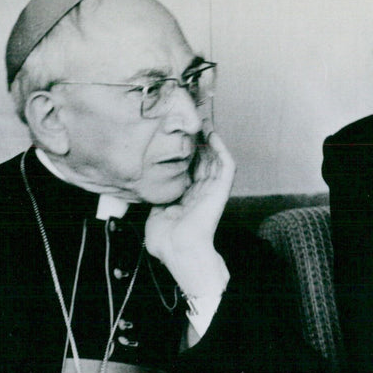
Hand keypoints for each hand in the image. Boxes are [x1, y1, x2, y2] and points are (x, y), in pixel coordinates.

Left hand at [145, 131, 234, 296]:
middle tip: (191, 121)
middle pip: (204, 160)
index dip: (185, 152)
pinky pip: (226, 166)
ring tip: (203, 122)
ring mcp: (212, 191)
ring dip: (211, 140)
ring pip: (216, 159)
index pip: (189, 169)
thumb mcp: (155, 213)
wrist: (178, 251)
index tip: (176, 135)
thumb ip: (156, 198)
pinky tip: (213, 135)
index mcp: (187, 198)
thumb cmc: (166, 241)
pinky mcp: (220, 190)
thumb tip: (146, 186)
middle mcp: (202, 192)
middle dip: (198, 141)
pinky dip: (222, 149)